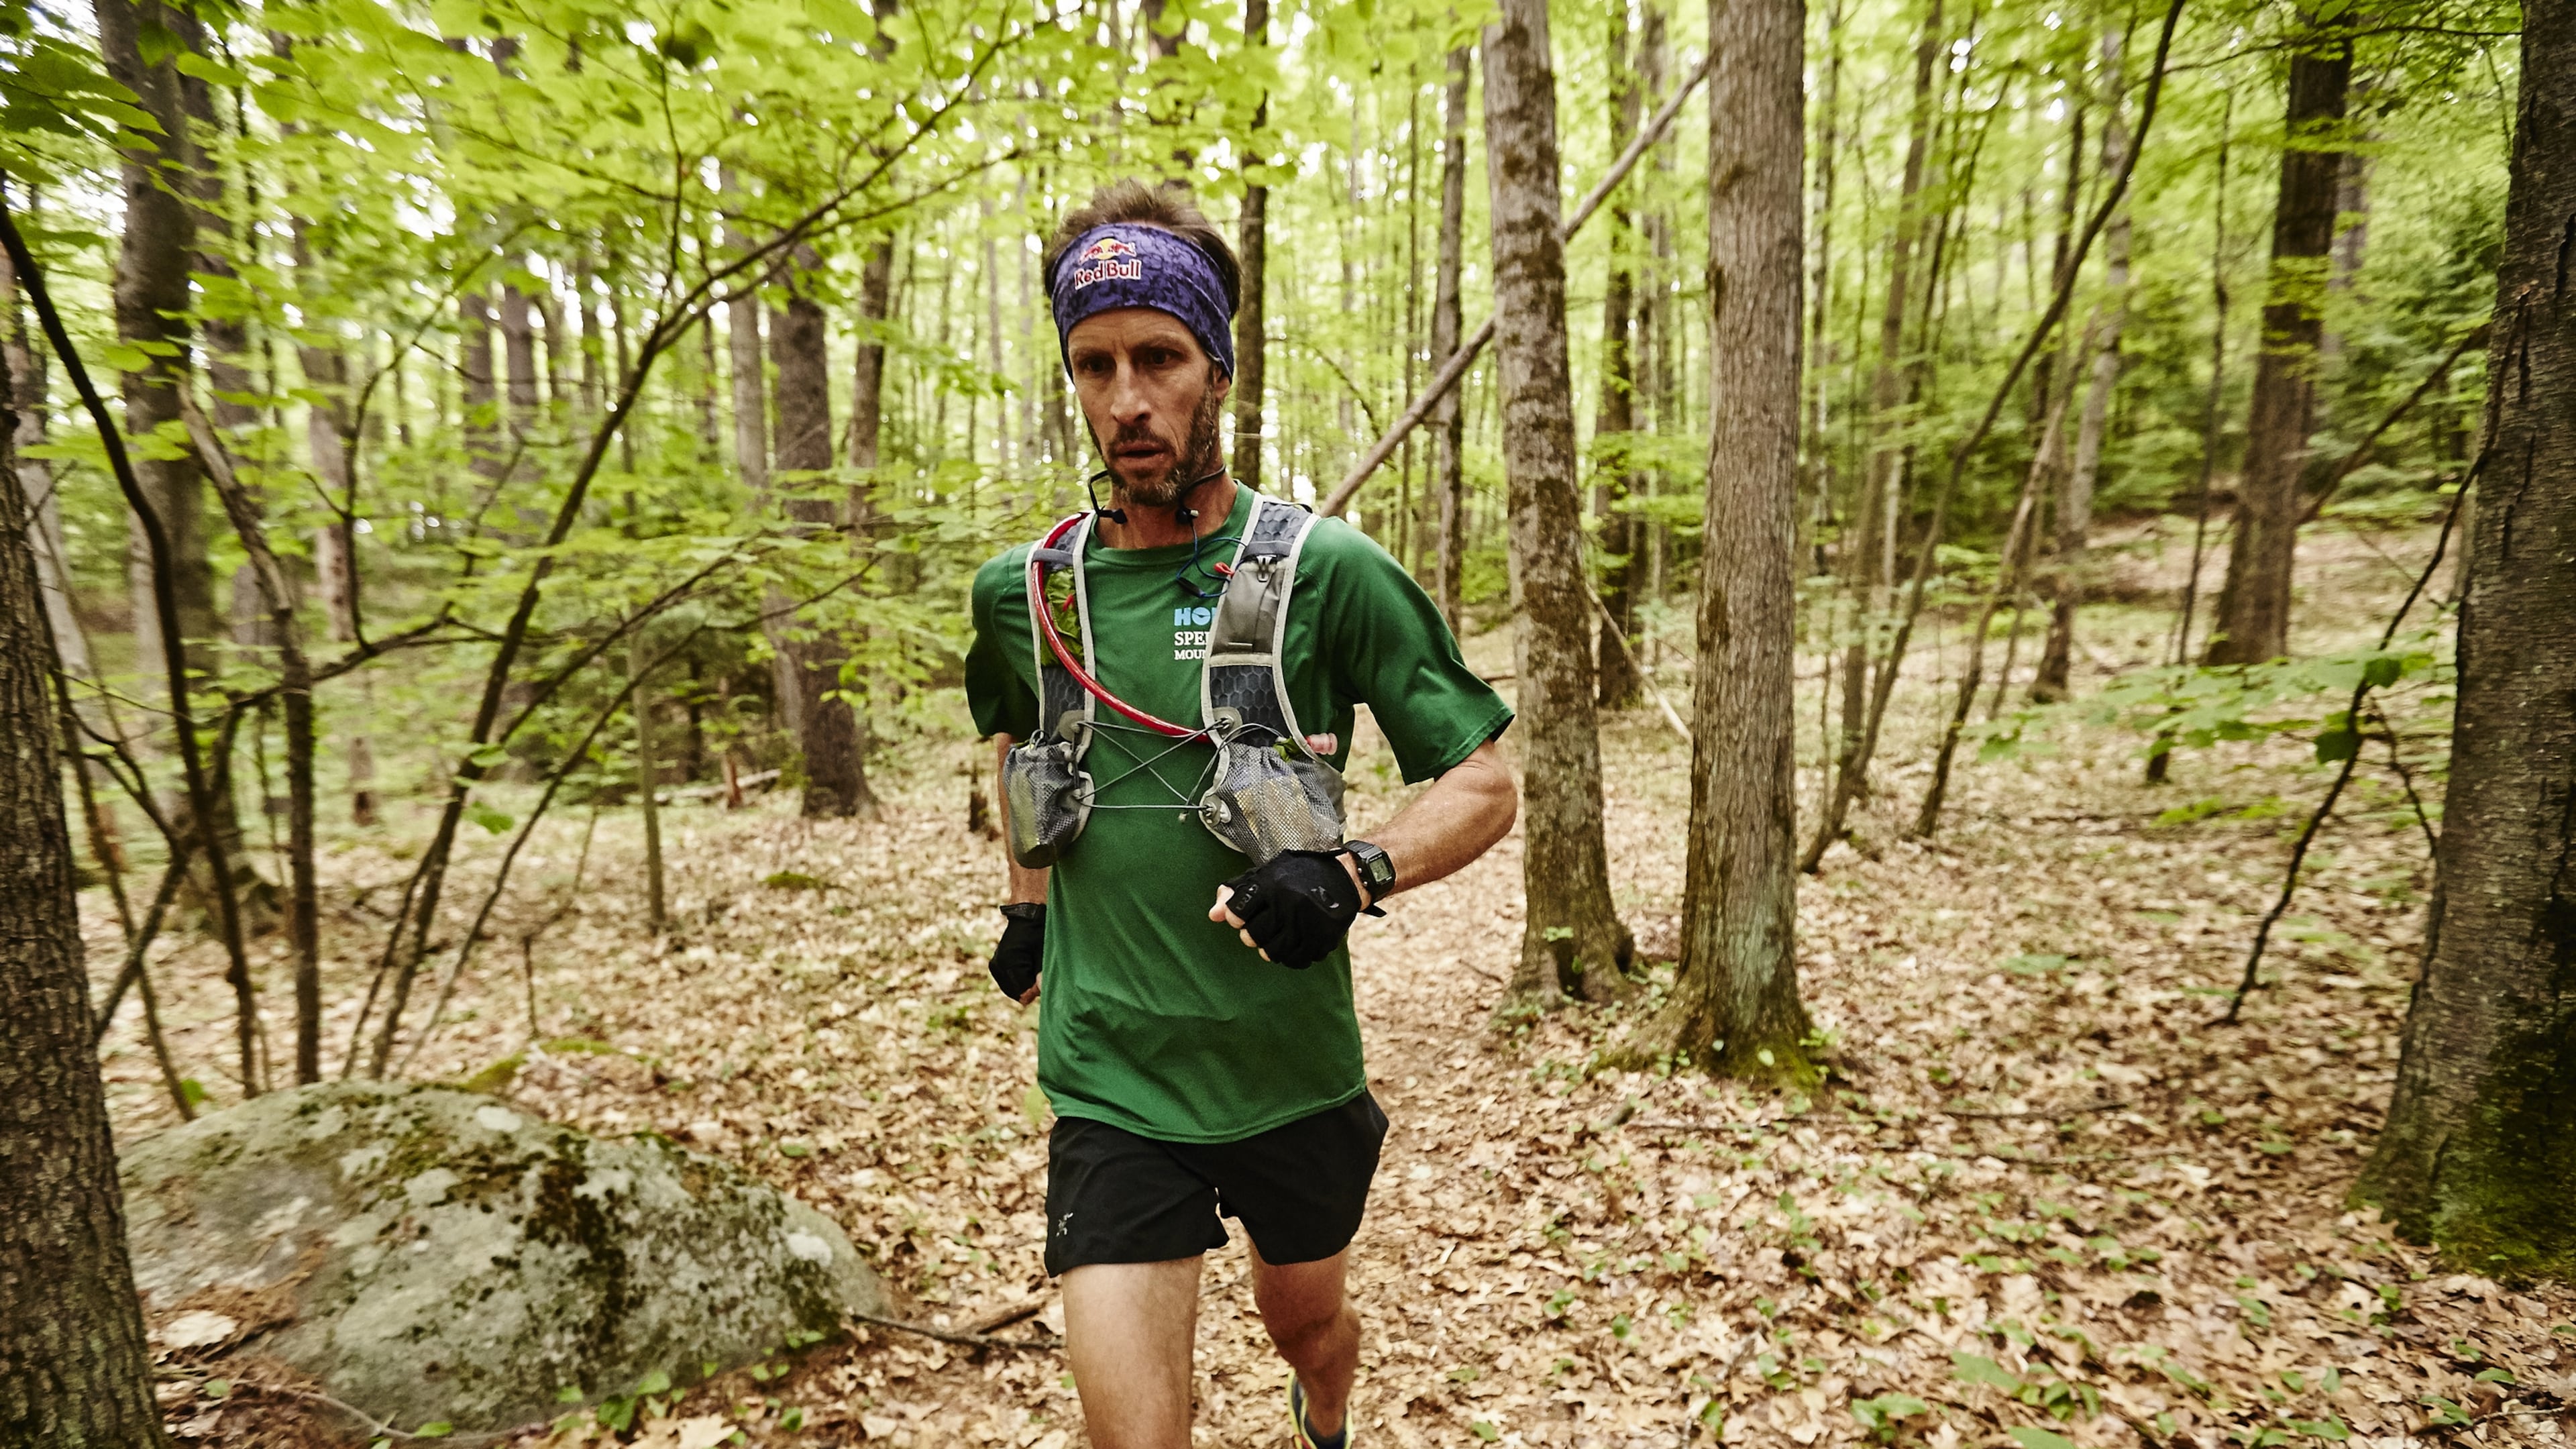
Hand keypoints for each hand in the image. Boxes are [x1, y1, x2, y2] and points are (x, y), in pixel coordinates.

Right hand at [990, 906, 1043, 1003]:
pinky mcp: (995, 967)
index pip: (1023, 990)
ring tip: (1035, 970)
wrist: (1027, 916)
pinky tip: (1028, 972)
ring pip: (1013, 990)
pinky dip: (1019, 982)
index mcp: (1009, 961)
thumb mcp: (1045, 952)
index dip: (1037, 990)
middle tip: (1041, 973)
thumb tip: (1038, 993)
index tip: (1045, 979)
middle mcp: (998, 965)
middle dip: (1031, 988)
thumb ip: (1042, 975)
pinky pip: (1009, 984)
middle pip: (1017, 992)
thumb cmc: (1040, 932)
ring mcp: (995, 966)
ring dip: (1025, 985)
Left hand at [1208, 850, 1367, 968]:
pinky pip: (1295, 960)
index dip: (1236, 918)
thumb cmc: (1300, 875)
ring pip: (1272, 952)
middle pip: (1253, 936)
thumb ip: (1236, 892)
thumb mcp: (1267, 874)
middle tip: (1264, 926)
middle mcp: (1288, 903)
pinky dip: (1290, 956)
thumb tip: (1213, 916)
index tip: (1243, 916)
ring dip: (1270, 947)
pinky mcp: (1322, 938)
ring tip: (1279, 935)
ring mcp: (1306, 923)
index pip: (1237, 912)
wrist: (1346, 878)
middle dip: (1253, 934)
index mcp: (1272, 883)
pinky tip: (1294, 943)